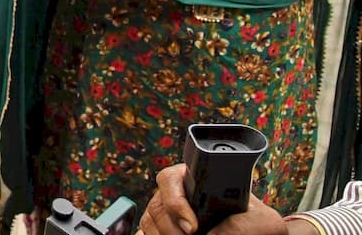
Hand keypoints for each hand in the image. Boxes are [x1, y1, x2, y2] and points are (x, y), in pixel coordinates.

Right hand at [138, 164, 287, 234]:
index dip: (176, 201)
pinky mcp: (158, 229)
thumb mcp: (263, 222)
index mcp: (195, 179)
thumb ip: (243, 225)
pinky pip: (144, 233)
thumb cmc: (257, 224)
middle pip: (156, 205)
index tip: (192, 228)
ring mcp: (164, 213)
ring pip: (149, 222)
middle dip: (172, 228)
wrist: (253, 232)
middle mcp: (174, 194)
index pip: (170, 178)